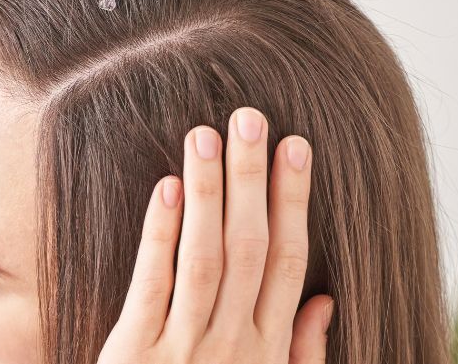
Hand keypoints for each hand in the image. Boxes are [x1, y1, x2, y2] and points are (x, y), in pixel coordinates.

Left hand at [98, 108, 334, 363]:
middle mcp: (232, 345)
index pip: (286, 260)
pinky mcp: (134, 355)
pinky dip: (159, 235)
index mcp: (266, 349)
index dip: (292, 201)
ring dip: (209, 194)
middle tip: (249, 117)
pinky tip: (166, 188)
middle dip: (252, 180)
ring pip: (204, 259)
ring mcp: (182, 349)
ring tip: (206, 135)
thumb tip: (323, 301)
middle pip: (249, 249)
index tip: (295, 146)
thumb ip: (298, 351)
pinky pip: (151, 287)